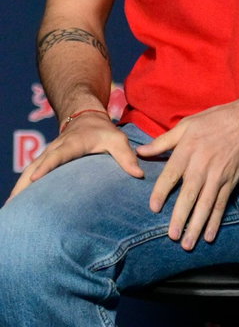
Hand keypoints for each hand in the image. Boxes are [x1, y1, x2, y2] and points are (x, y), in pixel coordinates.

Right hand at [7, 111, 142, 201]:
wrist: (85, 118)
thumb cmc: (103, 131)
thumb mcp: (118, 139)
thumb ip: (127, 156)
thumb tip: (138, 175)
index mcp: (71, 144)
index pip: (57, 156)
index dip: (46, 167)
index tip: (35, 178)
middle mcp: (54, 150)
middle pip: (35, 168)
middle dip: (23, 185)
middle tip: (12, 204)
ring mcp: (46, 156)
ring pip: (28, 173)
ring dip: (18, 189)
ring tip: (8, 209)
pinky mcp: (43, 162)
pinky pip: (29, 175)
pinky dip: (21, 188)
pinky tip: (15, 204)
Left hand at [135, 99, 238, 249]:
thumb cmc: (216, 119)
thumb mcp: (187, 124)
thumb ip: (163, 141)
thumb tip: (141, 152)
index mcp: (187, 151)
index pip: (169, 177)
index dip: (160, 194)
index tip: (154, 209)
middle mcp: (202, 166)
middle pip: (188, 196)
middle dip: (180, 218)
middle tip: (172, 237)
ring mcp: (219, 176)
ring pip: (206, 205)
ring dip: (197, 225)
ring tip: (188, 243)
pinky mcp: (232, 180)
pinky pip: (222, 203)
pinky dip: (216, 220)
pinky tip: (210, 234)